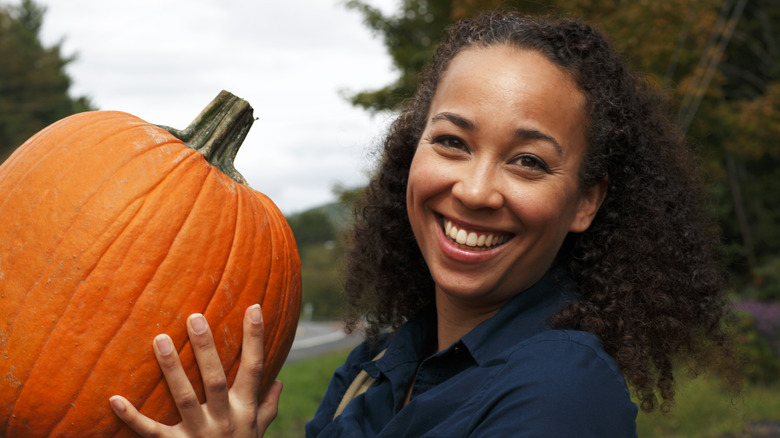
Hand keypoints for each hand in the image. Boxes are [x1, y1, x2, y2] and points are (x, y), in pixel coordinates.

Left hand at [109, 304, 281, 436]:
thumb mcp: (259, 431)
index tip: (253, 307)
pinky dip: (133, 417)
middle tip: (195, 317)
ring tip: (160, 340)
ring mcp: (198, 433)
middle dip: (206, 348)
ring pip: (185, 397)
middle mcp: (223, 419)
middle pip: (216, 379)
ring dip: (172, 369)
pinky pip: (151, 431)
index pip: (254, 368)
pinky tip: (115, 399)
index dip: (255, 338)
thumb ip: (268, 407)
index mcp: (244, 409)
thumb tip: (279, 382)